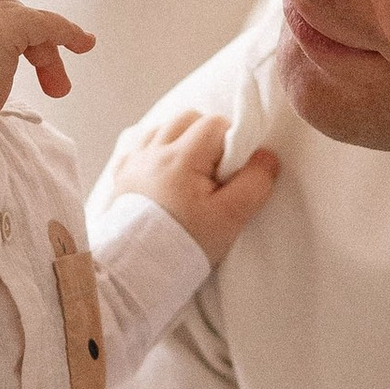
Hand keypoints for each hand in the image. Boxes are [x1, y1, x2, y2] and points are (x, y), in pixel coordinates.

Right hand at [0, 0, 93, 119]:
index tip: (15, 58)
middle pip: (4, 20)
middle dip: (29, 50)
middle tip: (47, 86)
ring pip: (25, 24)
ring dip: (47, 55)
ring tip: (58, 89)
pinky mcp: (5, 24)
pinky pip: (46, 23)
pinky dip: (68, 32)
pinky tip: (85, 44)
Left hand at [103, 108, 280, 261]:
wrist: (139, 270)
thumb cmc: (186, 243)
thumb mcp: (230, 218)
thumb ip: (254, 184)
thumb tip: (267, 157)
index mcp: (180, 158)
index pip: (215, 124)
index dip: (232, 142)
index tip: (231, 172)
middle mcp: (152, 151)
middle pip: (188, 118)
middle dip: (207, 135)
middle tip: (214, 171)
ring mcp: (133, 160)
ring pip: (163, 127)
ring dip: (181, 140)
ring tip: (190, 173)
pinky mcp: (121, 174)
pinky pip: (140, 144)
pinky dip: (156, 150)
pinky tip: (164, 173)